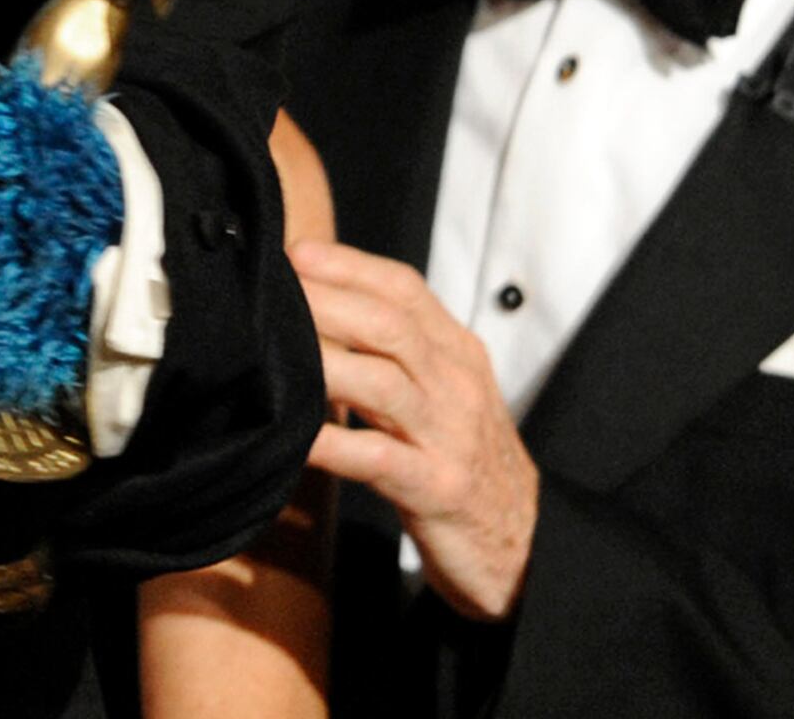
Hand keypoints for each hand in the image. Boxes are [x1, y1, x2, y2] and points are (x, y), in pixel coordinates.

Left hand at [294, 238, 538, 619]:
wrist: (522, 541)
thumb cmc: (463, 456)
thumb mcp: (443, 390)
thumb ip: (396, 351)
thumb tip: (322, 309)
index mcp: (457, 351)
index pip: (404, 289)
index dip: (348, 266)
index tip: (296, 252)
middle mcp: (456, 384)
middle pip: (389, 326)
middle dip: (327, 302)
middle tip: (271, 291)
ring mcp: (449, 436)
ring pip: (383, 384)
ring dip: (325, 362)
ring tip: (273, 349)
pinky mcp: (437, 488)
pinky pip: (379, 458)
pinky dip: (335, 444)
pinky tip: (298, 437)